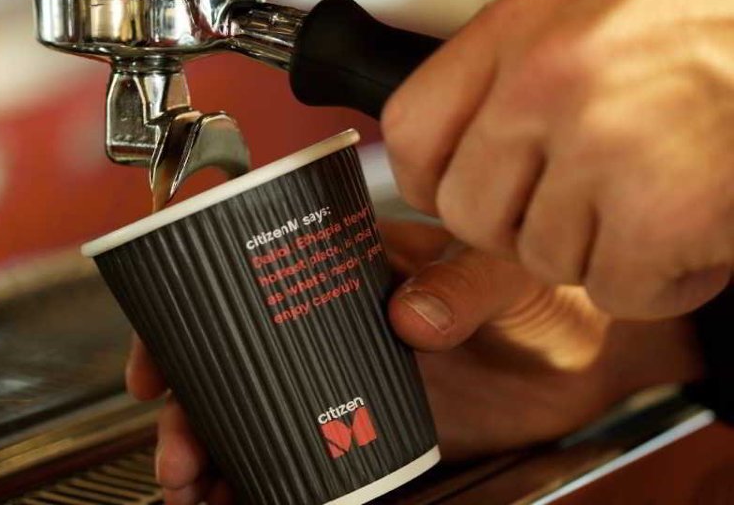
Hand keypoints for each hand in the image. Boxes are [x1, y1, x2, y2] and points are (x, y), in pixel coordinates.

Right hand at [127, 220, 703, 501]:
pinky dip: (274, 480)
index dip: (197, 308)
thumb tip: (407, 314)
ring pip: (266, 411)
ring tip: (197, 485)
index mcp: (357, 269)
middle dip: (196, 397)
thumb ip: (462, 284)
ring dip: (222, 447)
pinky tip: (243, 500)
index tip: (163, 347)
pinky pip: (312, 457)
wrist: (587, 356)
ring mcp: (353, 379)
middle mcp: (341, 323)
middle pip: (244, 355)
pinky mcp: (379, 430)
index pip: (258, 275)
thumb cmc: (548, 291)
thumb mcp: (506, 271)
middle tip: (176, 440)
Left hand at [382, 0, 733, 318]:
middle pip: (470, 214)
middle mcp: (547, 81)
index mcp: (519, 31)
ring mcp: (600, 144)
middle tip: (580, 200)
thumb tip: (442, 151)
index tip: (462, 190)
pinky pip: (613, 289)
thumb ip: (501, 84)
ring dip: (599, 248)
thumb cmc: (703, 35)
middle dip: (520, 227)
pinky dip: (655, 279)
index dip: (429, 182)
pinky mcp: (656, 209)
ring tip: (648, 196)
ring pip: (542, 258)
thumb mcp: (580, 21)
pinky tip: (684, 229)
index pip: (410, 132)